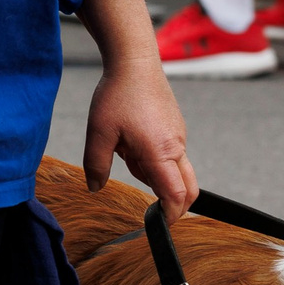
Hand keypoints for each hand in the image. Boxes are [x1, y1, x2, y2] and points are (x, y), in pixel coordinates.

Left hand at [84, 56, 195, 217]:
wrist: (134, 60)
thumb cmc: (118, 94)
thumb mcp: (99, 132)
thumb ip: (96, 165)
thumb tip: (95, 188)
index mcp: (160, 151)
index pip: (176, 194)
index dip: (171, 214)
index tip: (159, 224)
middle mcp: (176, 146)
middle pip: (188, 187)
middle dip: (175, 205)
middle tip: (155, 214)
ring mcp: (178, 136)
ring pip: (173, 170)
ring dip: (154, 176)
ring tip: (124, 151)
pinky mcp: (175, 128)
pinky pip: (169, 154)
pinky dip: (154, 160)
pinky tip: (131, 142)